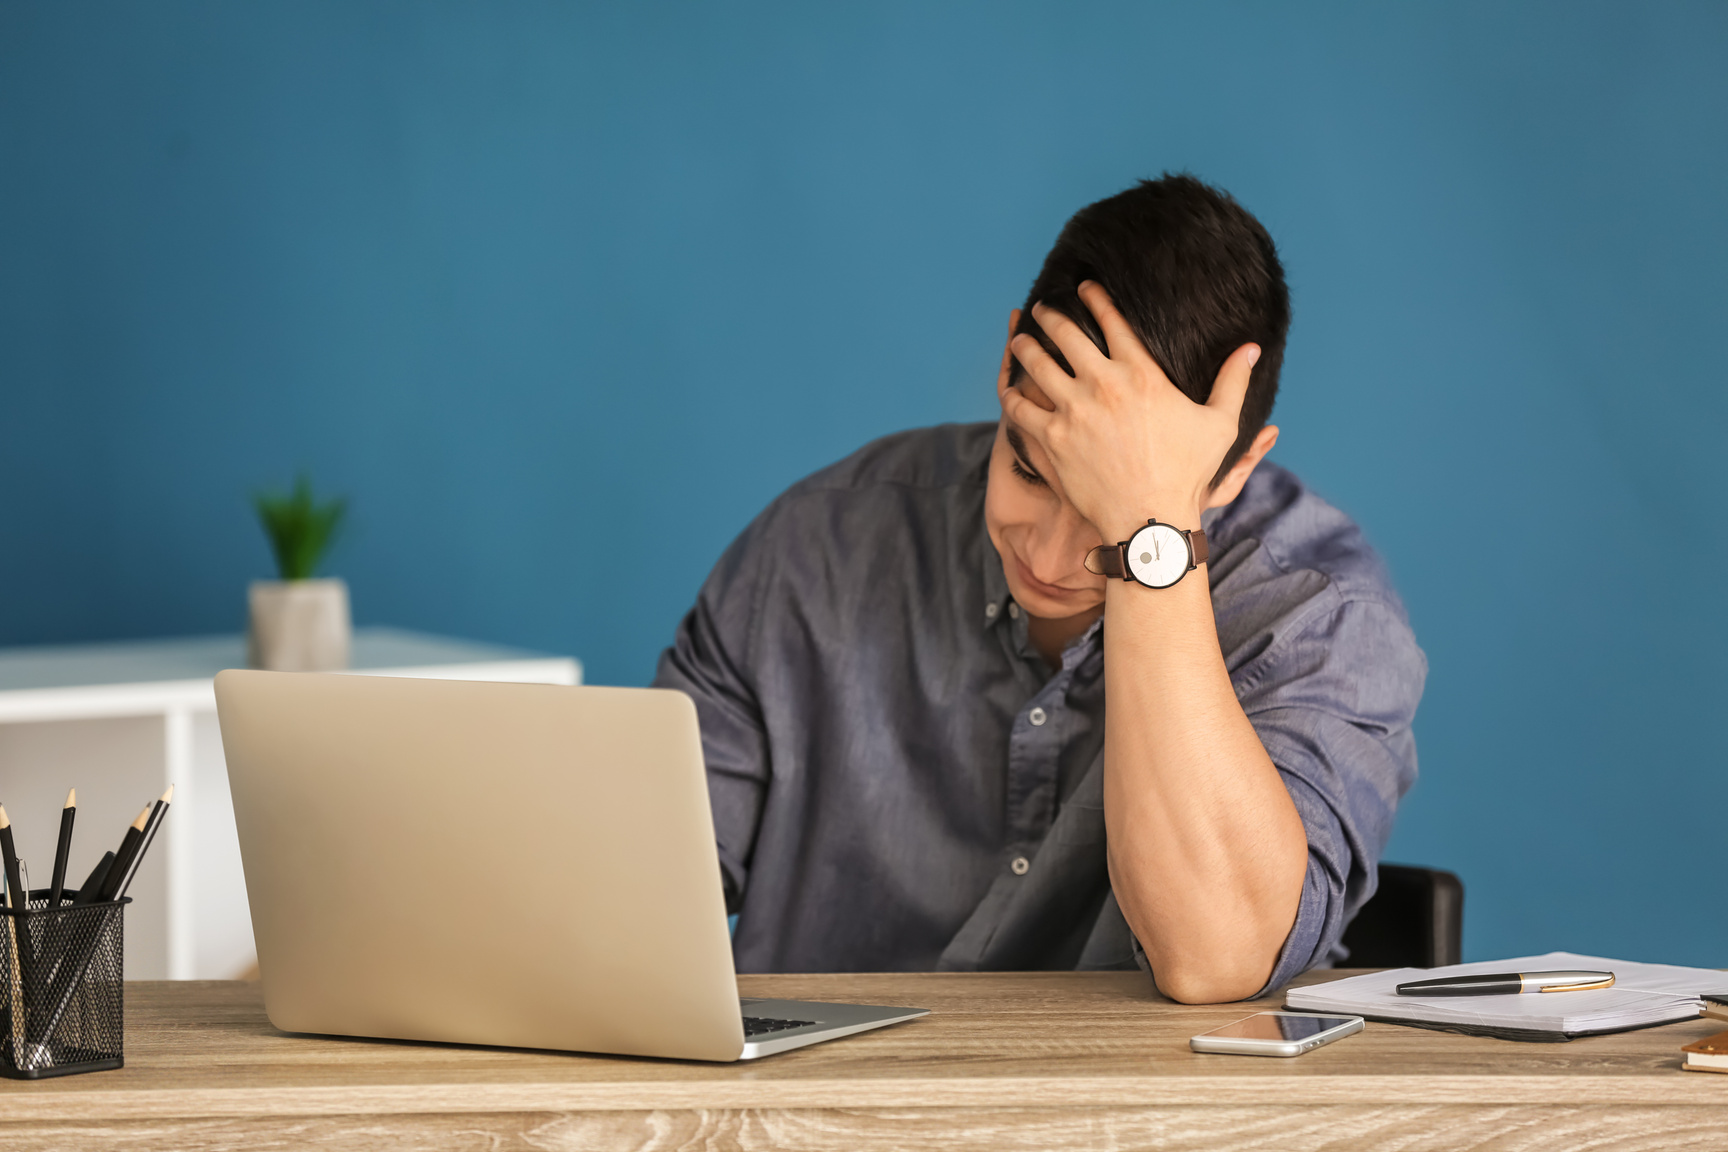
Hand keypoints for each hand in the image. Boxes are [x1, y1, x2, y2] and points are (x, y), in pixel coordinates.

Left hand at [999, 281, 1259, 540]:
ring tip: (1021, 338)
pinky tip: (1008, 385)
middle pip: (1067, 335)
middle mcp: (1103, 386)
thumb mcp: (1220, 425)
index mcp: (1142, 375)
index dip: (1095, 299)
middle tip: (1044, 308)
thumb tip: (1252, 348)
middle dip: (1052, 316)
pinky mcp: (1052, 439)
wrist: (1149, 520)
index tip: (1084, 287)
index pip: (1113, 322)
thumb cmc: (1188, 475)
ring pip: (1038, 365)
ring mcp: (1073, 412)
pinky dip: (1011, 392)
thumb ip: (1232, 381)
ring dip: (1027, 346)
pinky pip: (1020, 407)